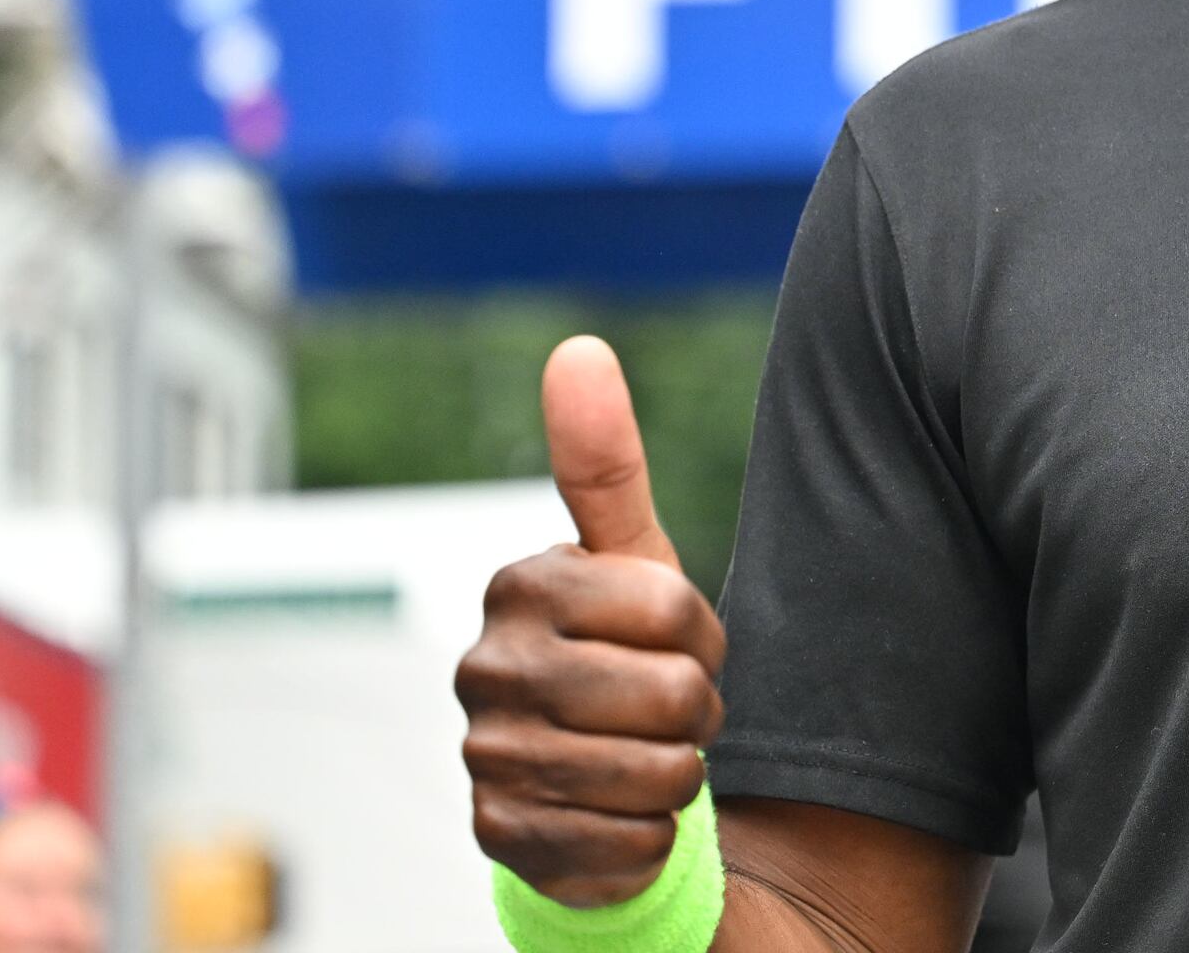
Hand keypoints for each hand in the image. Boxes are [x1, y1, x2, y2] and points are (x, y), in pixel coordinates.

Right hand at [458, 336, 729, 904]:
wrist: (586, 780)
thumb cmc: (621, 652)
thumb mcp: (631, 559)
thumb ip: (606, 461)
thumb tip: (579, 347)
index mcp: (523, 587)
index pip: (674, 613)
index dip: (701, 639)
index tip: (675, 644)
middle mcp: (487, 668)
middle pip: (670, 696)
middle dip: (697, 711)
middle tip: (669, 709)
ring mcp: (487, 756)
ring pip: (657, 774)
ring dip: (678, 774)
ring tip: (646, 756)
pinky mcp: (501, 837)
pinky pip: (630, 842)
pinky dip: (647, 837)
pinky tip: (617, 812)